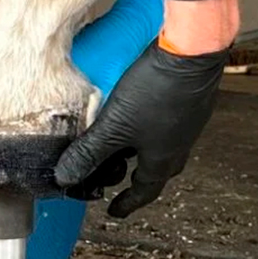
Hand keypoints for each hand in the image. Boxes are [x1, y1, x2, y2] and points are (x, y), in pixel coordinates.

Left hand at [53, 40, 227, 216]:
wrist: (193, 48)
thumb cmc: (156, 91)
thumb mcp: (113, 127)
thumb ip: (88, 153)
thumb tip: (64, 178)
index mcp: (163, 160)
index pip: (144, 192)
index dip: (127, 203)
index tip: (114, 210)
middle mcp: (181, 144)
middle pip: (157, 171)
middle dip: (134, 177)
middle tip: (116, 174)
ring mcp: (189, 121)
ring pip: (162, 146)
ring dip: (141, 150)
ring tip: (121, 143)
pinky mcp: (191, 98)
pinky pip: (168, 124)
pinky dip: (150, 128)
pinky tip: (139, 114)